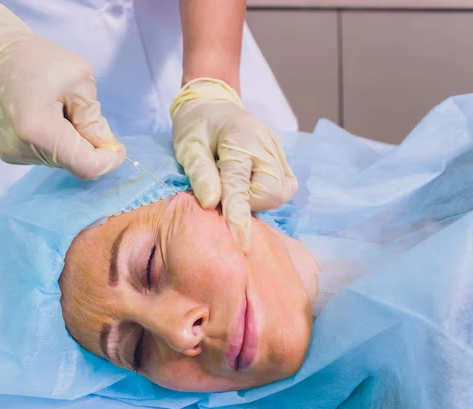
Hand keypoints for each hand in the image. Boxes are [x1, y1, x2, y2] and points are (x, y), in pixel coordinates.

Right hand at [0, 4, 124, 178]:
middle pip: (74, 163)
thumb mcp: (79, 79)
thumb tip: (106, 147)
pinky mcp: (9, 154)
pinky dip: (58, 142)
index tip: (118, 148)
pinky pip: (47, 156)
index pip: (85, 166)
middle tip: (83, 113)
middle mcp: (22, 149)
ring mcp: (13, 154)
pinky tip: (47, 117)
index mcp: (39, 130)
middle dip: (90, 146)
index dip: (107, 161)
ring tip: (59, 110)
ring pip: (62, 161)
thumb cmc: (38, 60)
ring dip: (73, 142)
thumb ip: (94, 118)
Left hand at [170, 78, 297, 251]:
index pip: (241, 185)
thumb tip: (210, 204)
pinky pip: (284, 187)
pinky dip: (267, 193)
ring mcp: (278, 152)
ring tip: (235, 183)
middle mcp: (267, 146)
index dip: (239, 216)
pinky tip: (249, 183)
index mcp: (240, 140)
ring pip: (280, 193)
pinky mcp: (283, 159)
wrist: (213, 103)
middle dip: (247, 202)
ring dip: (257, 199)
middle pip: (271, 193)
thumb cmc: (196, 125)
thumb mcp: (188, 145)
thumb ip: (200, 173)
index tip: (240, 242)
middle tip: (223, 191)